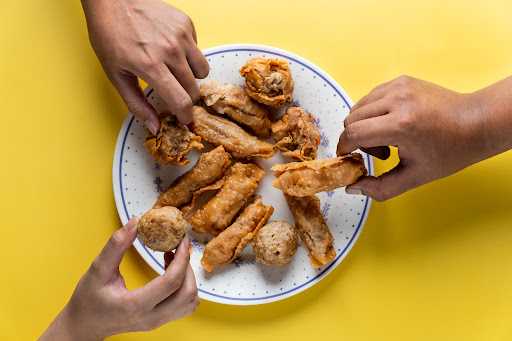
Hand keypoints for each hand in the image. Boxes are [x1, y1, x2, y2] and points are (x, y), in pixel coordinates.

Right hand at [40, 220, 197, 340]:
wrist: (84, 325)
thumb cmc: (88, 300)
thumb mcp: (97, 270)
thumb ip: (116, 246)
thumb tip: (135, 223)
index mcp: (136, 305)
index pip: (171, 282)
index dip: (182, 258)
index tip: (182, 240)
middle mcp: (151, 317)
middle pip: (187, 293)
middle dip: (188, 266)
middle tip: (179, 247)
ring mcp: (158, 322)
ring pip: (190, 301)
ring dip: (188, 277)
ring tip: (173, 258)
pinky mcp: (160, 320)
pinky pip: (184, 305)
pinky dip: (185, 287)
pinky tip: (171, 272)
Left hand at [81, 0, 208, 133]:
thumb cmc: (110, 35)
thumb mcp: (116, 75)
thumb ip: (137, 105)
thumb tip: (155, 127)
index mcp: (151, 66)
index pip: (182, 101)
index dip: (185, 116)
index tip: (184, 120)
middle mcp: (170, 51)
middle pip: (194, 89)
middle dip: (186, 98)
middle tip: (174, 94)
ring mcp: (181, 36)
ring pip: (202, 71)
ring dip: (191, 77)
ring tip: (174, 71)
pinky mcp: (186, 24)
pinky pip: (197, 50)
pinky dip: (188, 55)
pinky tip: (170, 49)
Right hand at [337, 75, 511, 200]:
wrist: (476, 122)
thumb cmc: (450, 151)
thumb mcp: (415, 177)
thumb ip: (380, 188)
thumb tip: (353, 188)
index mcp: (401, 125)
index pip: (353, 132)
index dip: (344, 147)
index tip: (348, 157)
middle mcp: (397, 100)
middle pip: (352, 118)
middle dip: (357, 139)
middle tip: (380, 152)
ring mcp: (399, 86)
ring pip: (359, 107)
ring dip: (364, 125)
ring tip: (388, 138)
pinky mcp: (401, 80)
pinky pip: (371, 97)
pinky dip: (373, 113)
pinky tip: (392, 124)